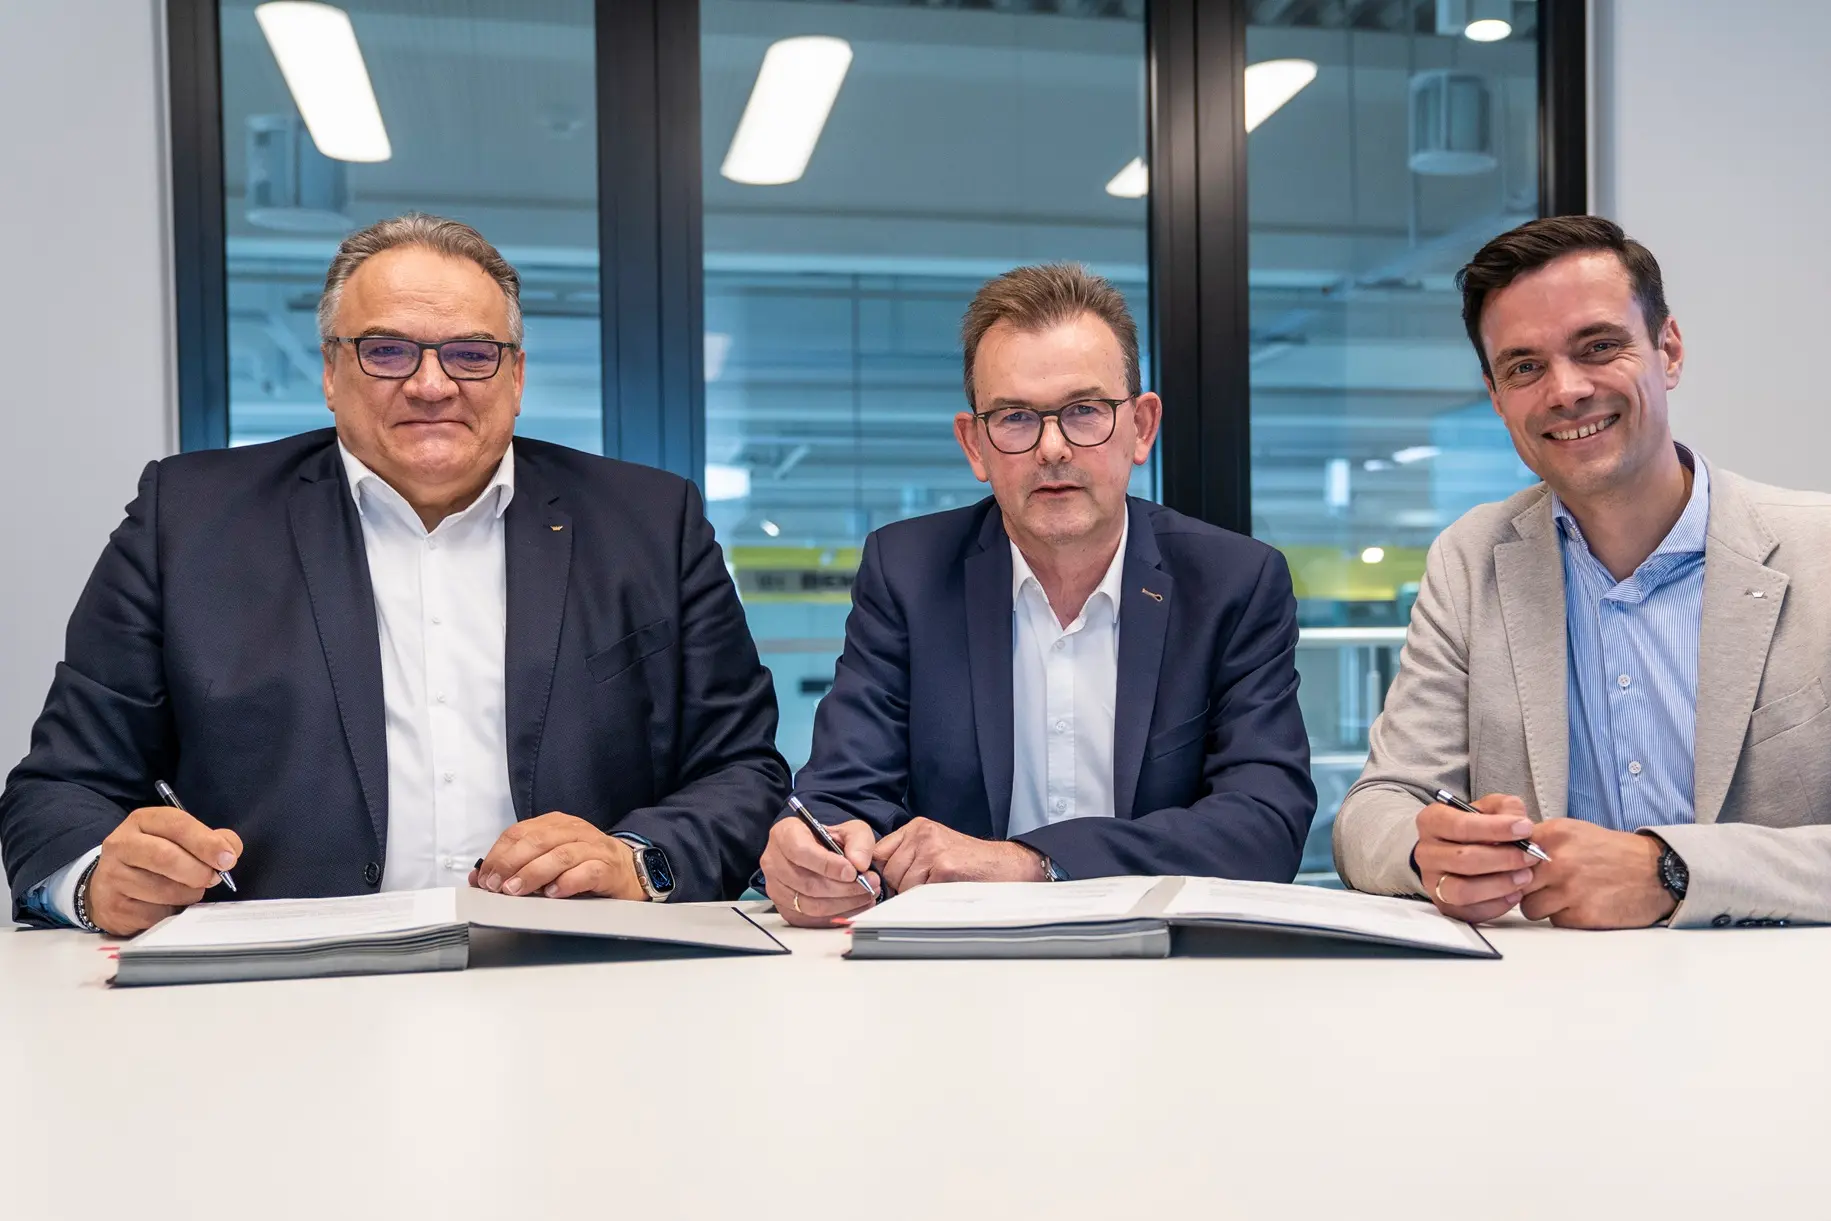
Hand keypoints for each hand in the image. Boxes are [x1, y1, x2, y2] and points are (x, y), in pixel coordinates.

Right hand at [88, 805, 242, 935]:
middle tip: (212, 879)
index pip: (178, 825)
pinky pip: (154, 913)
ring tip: (189, 890)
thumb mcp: (181, 841)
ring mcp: (112, 876)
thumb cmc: (156, 861)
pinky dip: (170, 912)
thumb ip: (210, 841)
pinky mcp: (113, 906)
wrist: (112, 888)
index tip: (228, 859)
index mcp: (143, 820)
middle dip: (199, 871)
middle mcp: (121, 844)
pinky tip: (165, 905)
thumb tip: (229, 853)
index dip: (207, 842)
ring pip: (163, 889)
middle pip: (166, 856)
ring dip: (188, 894)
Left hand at [470, 812, 643, 899]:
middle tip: (496, 886)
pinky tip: (553, 893)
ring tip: (516, 891)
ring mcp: (594, 849)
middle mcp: (575, 831)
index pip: (521, 832)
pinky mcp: (609, 869)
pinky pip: (587, 872)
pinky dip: (567, 882)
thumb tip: (481, 877)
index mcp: (558, 824)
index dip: (499, 854)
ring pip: (560, 855)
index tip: (484, 877)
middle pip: (538, 841)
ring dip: (533, 873)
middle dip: (511, 863)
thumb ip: (520, 864)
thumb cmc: (587, 864)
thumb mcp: (551, 858)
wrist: (632, 869)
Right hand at [761, 817, 880, 927]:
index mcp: (784, 835)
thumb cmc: (828, 841)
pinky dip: (837, 915)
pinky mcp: (786, 909)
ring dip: (844, 903)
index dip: (827, 864)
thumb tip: (859, 863)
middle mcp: (774, 862)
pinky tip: (855, 905)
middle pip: (807, 883)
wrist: (818, 854)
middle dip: (844, 887)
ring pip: (810, 905)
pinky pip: (812, 919)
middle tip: (868, 884)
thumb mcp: (848, 829)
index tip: (852, 871)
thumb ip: (859, 840)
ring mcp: (777, 889)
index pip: (801, 852)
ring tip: (865, 894)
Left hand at [872, 817, 1046, 893]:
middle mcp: (923, 834)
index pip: (879, 852)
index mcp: (918, 827)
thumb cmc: (971, 862)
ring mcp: (933, 850)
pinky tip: (946, 890)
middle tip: (927, 885)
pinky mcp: (943, 868)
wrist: (1006, 866)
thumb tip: (877, 878)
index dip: (885, 872)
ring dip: (916, 895)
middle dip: (902, 886)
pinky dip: (928, 900)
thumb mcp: (936, 846)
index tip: (896, 882)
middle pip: (888, 871)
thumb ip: (908, 855)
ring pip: (902, 885)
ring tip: (939, 887)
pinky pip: (918, 893)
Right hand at [1414, 794, 1539, 923]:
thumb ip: (1506, 809)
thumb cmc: (1476, 829)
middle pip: (1463, 859)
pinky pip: (1471, 912)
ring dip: (1500, 884)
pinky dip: (1497, 905)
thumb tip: (1521, 826)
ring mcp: (1432, 882)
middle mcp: (1426, 852)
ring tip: (1525, 876)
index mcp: (1432, 821)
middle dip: (1504, 858)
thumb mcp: (1490, 808)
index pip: (1460, 825)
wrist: (1460, 851)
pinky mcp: (1445, 905)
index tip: (1525, 828)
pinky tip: (1514, 893)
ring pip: (1463, 890)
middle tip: (1531, 855)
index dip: (1495, 828)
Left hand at [1518, 819, 1675, 927]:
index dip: (1508, 864)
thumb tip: (1504, 852)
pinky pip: (1554, 921)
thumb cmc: (1613, 852)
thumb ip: (1540, 841)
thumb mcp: (1574, 832)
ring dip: (1542, 906)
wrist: (1656, 872)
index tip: (1512, 869)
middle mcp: (1558, 861)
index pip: (1508, 852)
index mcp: (1554, 835)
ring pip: (1530, 907)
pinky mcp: (1581, 915)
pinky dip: (1564, 917)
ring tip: (1564, 896)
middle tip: (1541, 886)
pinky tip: (1581, 906)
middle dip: (1523, 887)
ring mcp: (1569, 889)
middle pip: (1514, 882)